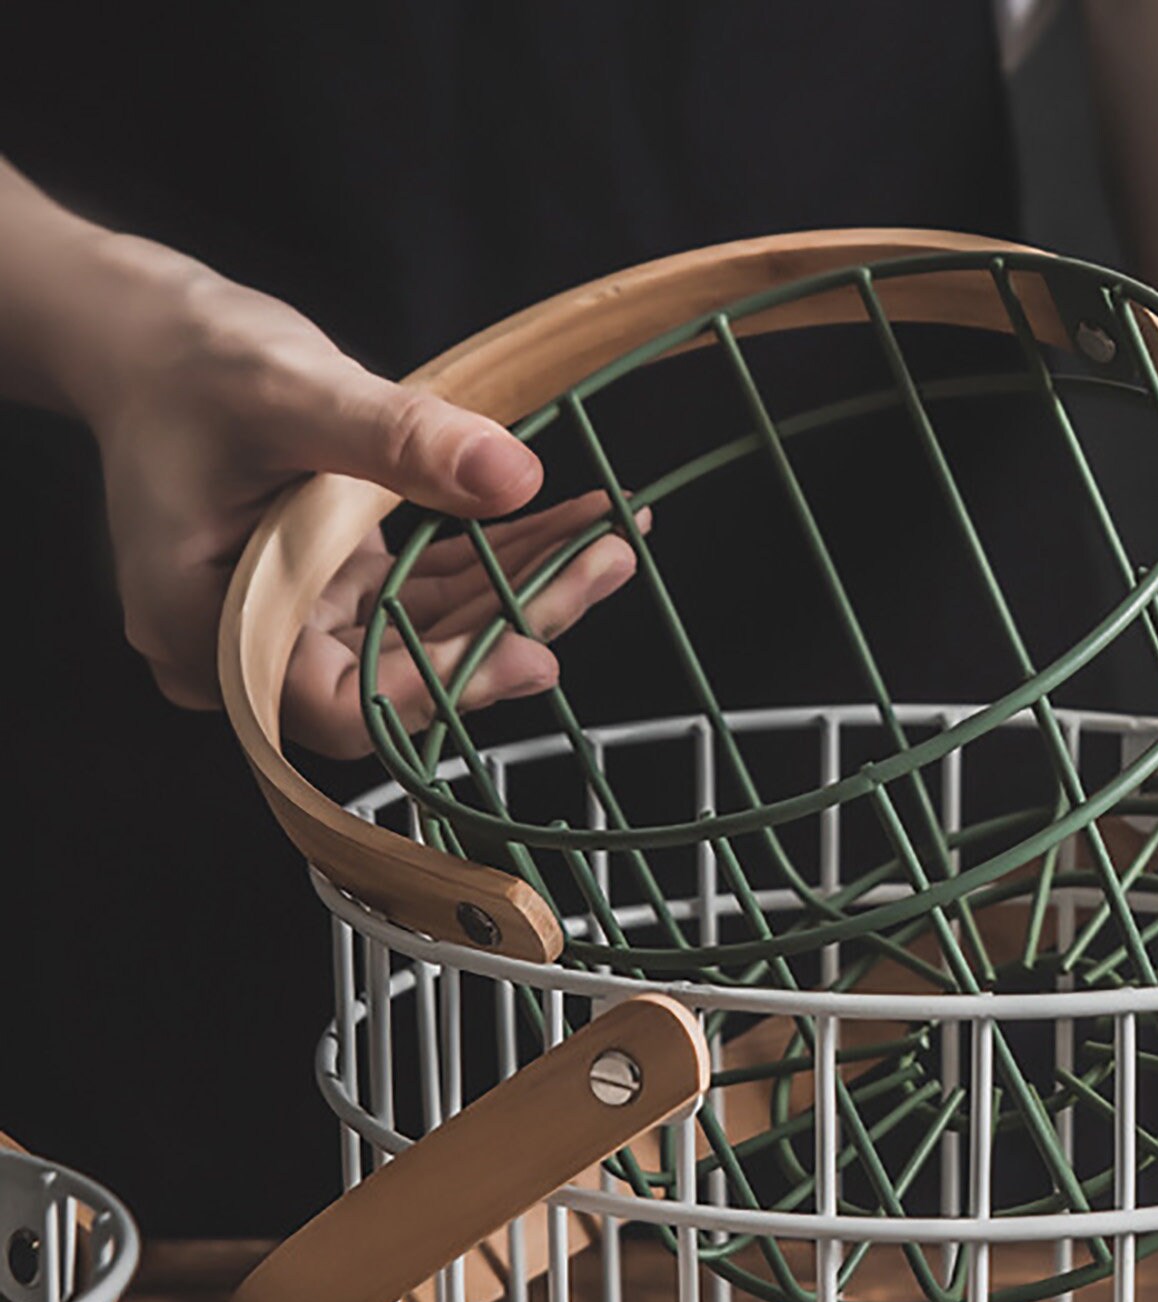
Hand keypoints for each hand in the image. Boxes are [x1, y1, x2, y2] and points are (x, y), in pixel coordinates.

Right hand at [70, 235, 636, 754]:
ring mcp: (299, 624)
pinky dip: (495, 565)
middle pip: (401, 676)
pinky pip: (425, 599)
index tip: (533, 651)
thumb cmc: (185, 360)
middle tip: (605, 563)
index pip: (339, 705)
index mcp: (206, 628)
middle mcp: (251, 649)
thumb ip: (397, 438)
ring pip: (427, 639)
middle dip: (510, 622)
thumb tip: (514, 475)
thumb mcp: (291, 388)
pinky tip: (568, 526)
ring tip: (609, 537)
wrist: (145, 336)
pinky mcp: (334, 596)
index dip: (438, 691)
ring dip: (520, 590)